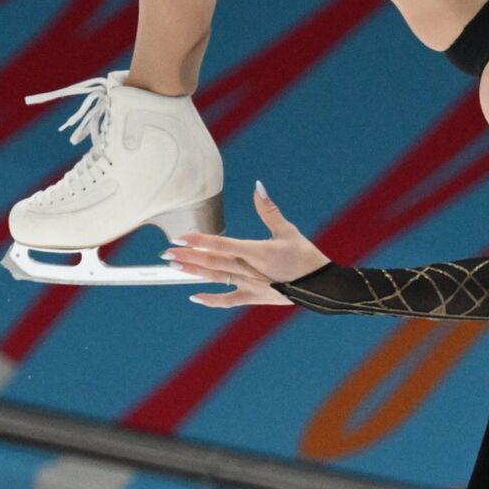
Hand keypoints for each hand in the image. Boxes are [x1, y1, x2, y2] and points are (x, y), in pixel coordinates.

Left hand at [165, 181, 328, 307]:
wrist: (322, 287)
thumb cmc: (306, 257)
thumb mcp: (289, 231)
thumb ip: (269, 210)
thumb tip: (258, 187)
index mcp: (256, 252)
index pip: (221, 244)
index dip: (199, 240)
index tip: (179, 237)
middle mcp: (249, 270)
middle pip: (212, 262)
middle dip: (188, 256)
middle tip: (166, 252)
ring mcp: (250, 286)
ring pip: (216, 279)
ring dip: (194, 273)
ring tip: (174, 267)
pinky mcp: (255, 298)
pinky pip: (229, 301)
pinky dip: (212, 300)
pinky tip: (195, 296)